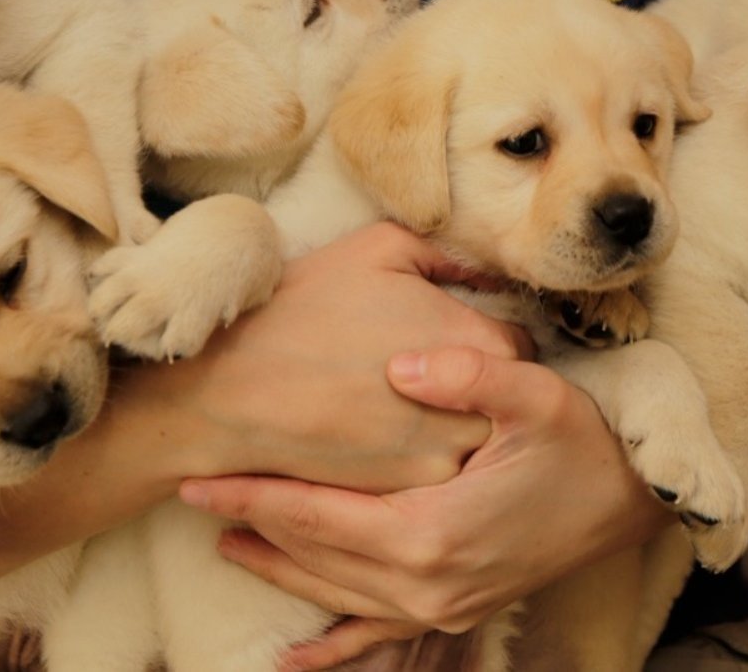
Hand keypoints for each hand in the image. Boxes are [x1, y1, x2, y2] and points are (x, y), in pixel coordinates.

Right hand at [155, 222, 528, 492]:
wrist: (232, 390)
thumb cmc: (304, 307)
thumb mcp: (381, 248)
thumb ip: (449, 253)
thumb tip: (489, 271)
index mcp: (478, 347)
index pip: (514, 348)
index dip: (477, 336)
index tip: (443, 334)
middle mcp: (474, 412)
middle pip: (497, 402)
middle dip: (470, 387)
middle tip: (424, 370)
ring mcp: (440, 463)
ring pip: (468, 444)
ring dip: (446, 425)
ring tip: (395, 403)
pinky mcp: (405, 499)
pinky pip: (430, 477)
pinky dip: (412, 457)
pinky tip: (374, 432)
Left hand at [179, 346, 668, 668]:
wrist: (632, 499)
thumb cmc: (582, 442)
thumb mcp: (535, 395)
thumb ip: (468, 375)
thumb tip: (398, 365)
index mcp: (435, 531)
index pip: (320, 515)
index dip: (257, 495)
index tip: (200, 477)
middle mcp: (429, 583)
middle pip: (316, 558)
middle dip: (252, 528)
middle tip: (192, 496)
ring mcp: (442, 606)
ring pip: (336, 596)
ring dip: (279, 573)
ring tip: (225, 544)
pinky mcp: (455, 612)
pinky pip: (378, 640)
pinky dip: (333, 650)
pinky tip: (294, 659)